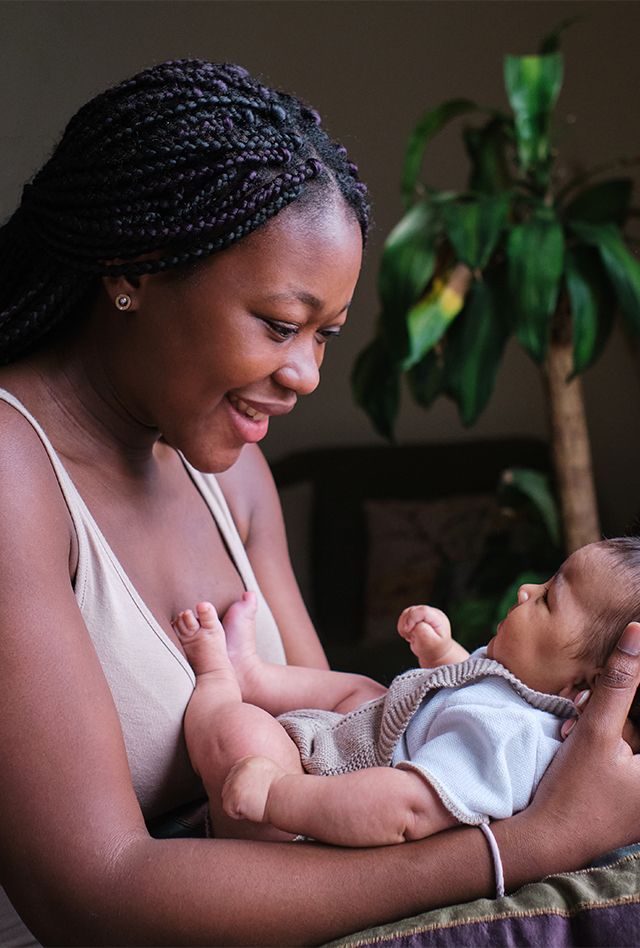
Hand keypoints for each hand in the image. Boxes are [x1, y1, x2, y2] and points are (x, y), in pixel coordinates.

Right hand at [397, 604, 453, 666]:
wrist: (435, 653)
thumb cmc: (434, 649)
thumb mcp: (430, 643)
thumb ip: (423, 632)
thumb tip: (414, 624)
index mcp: (438, 619)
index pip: (423, 611)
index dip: (412, 618)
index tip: (408, 630)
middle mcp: (431, 613)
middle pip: (413, 611)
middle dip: (407, 624)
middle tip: (411, 637)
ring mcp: (423, 614)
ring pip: (406, 613)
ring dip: (404, 626)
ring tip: (411, 637)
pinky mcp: (417, 616)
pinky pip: (404, 617)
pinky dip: (403, 626)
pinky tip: (409, 634)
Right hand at [497, 622, 639, 885]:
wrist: (548, 840)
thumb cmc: (574, 791)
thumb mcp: (595, 732)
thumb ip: (619, 682)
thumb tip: (637, 633)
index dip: (636, 681)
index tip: (628, 646)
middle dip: (624, 697)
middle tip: (585, 693)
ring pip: (635, 730)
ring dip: (617, 711)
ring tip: (582, 701)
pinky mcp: (636, 791)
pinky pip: (630, 746)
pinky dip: (614, 728)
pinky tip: (585, 718)